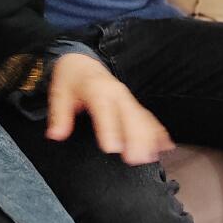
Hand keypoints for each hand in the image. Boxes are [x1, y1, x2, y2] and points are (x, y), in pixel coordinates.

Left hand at [46, 52, 174, 164]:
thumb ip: (59, 114)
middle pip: (131, 115)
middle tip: (135, 159)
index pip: (105, 109)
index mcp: (97, 89)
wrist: (82, 63)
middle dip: (136, 137)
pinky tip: (166, 146)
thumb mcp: (59, 93)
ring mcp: (128, 99)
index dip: (110, 128)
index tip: (112, 148)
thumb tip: (56, 134)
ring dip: (149, 137)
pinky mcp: (133, 105)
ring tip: (151, 158)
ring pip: (143, 118)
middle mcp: (117, 93)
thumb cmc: (71, 80)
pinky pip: (149, 118)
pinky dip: (158, 132)